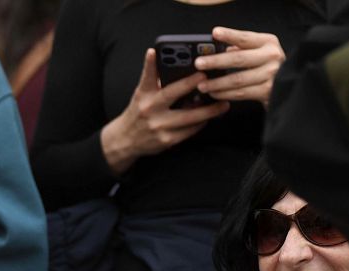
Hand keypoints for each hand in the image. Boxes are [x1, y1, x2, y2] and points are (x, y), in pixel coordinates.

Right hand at [101, 48, 229, 174]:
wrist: (125, 141)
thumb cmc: (138, 114)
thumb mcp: (142, 96)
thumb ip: (157, 84)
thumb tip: (184, 72)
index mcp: (143, 95)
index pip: (146, 77)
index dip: (149, 64)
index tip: (154, 51)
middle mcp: (149, 109)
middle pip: (171, 94)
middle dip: (190, 84)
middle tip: (206, 77)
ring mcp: (158, 126)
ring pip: (188, 117)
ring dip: (208, 110)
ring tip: (223, 104)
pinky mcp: (166, 140)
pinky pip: (189, 131)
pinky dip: (200, 123)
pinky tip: (210, 118)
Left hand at [196, 27, 285, 107]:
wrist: (289, 85)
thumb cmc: (267, 66)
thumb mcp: (258, 52)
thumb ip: (240, 49)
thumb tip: (217, 50)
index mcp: (268, 43)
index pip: (245, 38)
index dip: (230, 35)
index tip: (215, 33)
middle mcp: (271, 56)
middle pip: (238, 59)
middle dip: (216, 62)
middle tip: (199, 64)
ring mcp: (272, 74)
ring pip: (238, 79)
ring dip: (217, 83)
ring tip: (202, 85)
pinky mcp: (268, 92)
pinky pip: (241, 93)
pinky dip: (225, 94)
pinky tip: (214, 93)